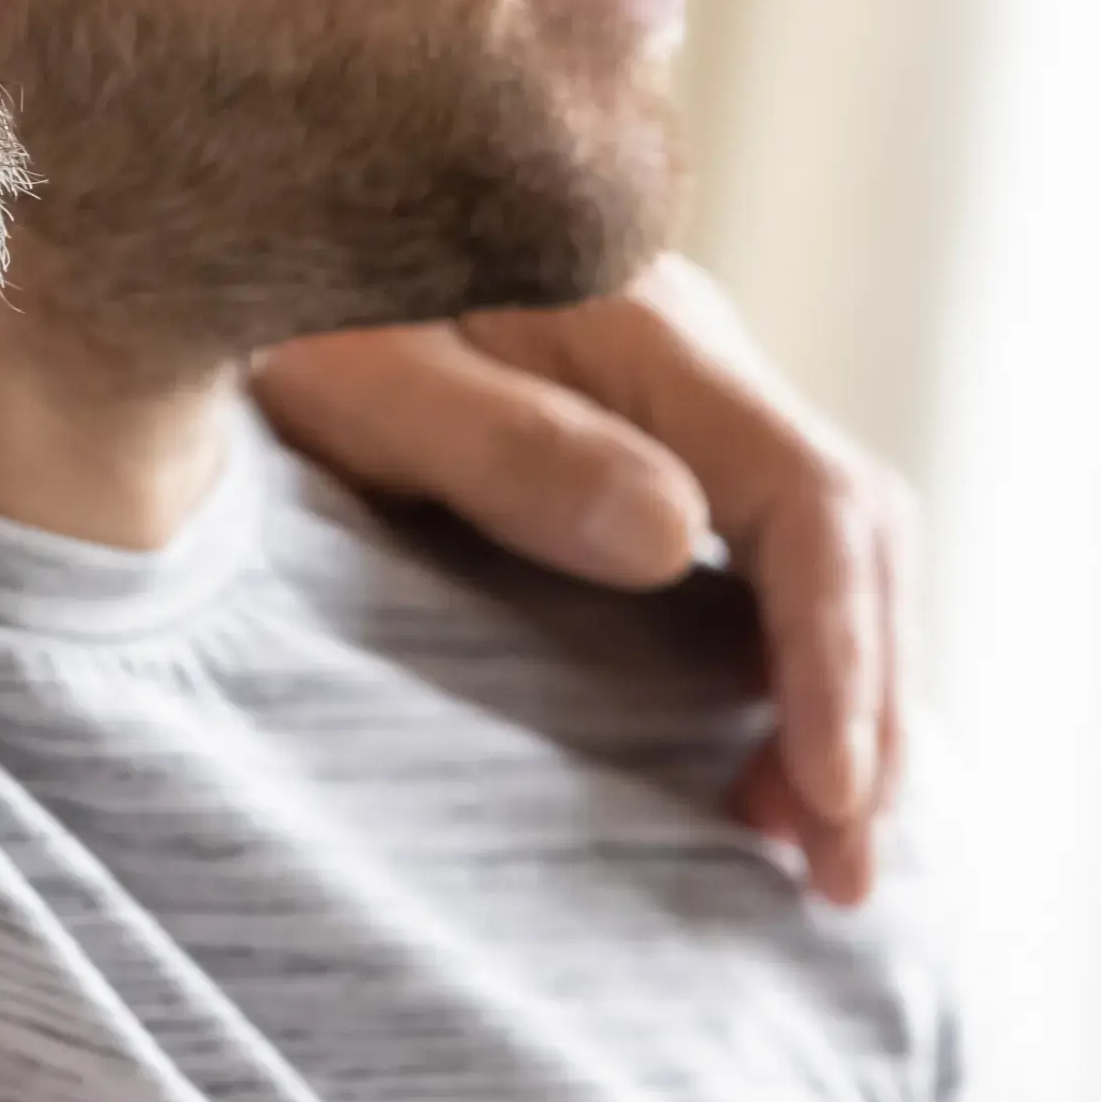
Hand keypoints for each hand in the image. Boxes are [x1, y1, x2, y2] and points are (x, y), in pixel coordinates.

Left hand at [246, 255, 911, 901]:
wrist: (232, 225)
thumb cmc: (271, 303)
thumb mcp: (356, 375)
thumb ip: (503, 448)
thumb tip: (673, 539)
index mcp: (642, 328)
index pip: (807, 495)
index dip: (836, 652)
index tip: (825, 792)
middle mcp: (687, 354)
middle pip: (850, 528)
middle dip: (867, 703)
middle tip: (844, 876)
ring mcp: (673, 392)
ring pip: (825, 545)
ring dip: (840, 692)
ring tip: (810, 846)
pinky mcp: (639, 433)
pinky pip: (764, 549)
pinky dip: (788, 660)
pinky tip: (757, 756)